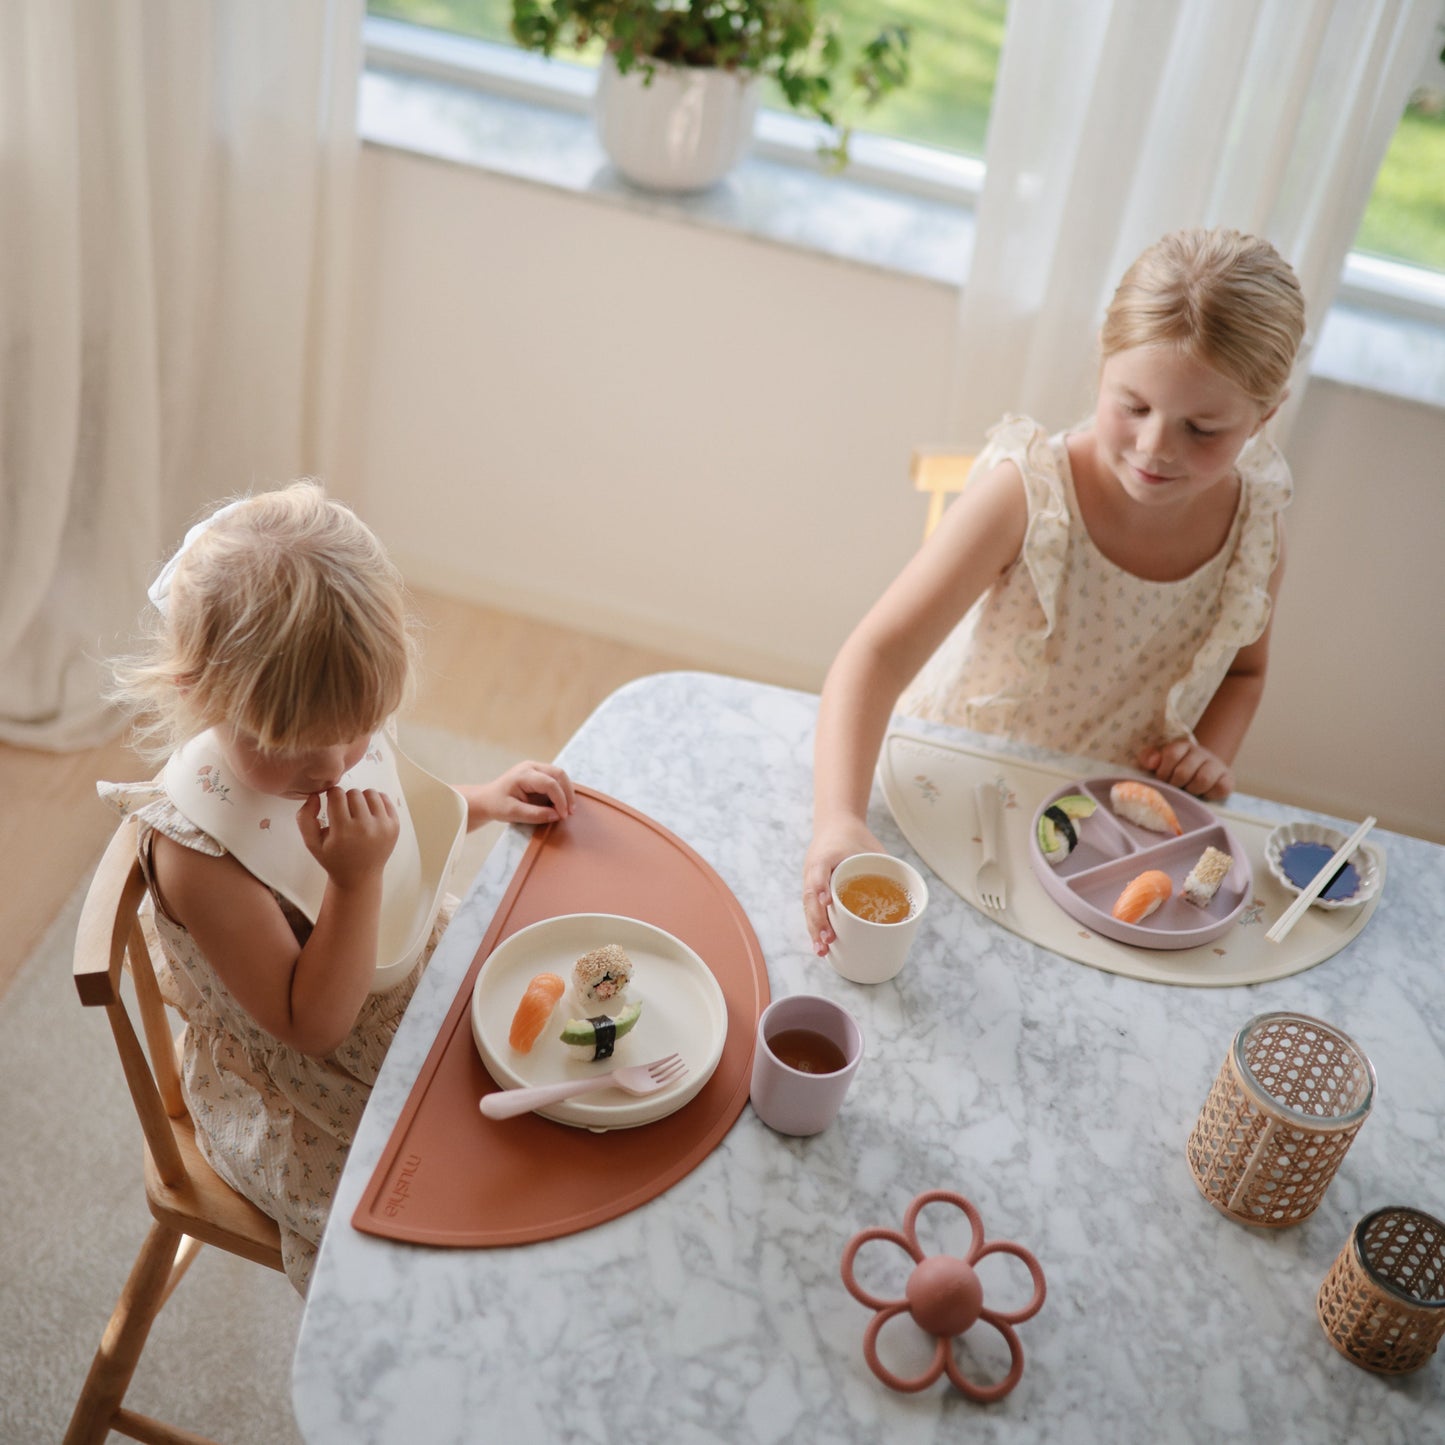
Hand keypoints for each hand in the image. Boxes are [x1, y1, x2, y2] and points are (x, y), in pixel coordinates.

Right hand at [296, 787, 399, 887]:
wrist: (359, 877)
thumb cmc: (333, 859)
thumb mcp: (311, 843)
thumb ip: (305, 818)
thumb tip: (315, 795)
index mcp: (343, 832)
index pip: (337, 795)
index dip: (331, 796)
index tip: (331, 805)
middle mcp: (366, 828)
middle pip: (354, 793)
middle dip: (346, 799)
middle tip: (343, 813)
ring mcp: (383, 826)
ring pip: (370, 793)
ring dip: (361, 799)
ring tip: (356, 812)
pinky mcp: (395, 826)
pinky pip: (384, 799)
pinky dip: (375, 802)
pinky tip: (368, 813)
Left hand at [461, 761, 575, 828]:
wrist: (486, 799)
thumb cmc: (497, 805)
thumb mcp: (513, 813)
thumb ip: (535, 814)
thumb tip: (556, 815)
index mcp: (524, 774)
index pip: (550, 784)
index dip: (560, 800)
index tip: (563, 816)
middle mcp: (531, 767)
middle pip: (559, 774)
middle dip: (568, 793)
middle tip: (570, 811)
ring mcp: (534, 767)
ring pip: (559, 774)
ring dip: (566, 791)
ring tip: (568, 808)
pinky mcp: (537, 773)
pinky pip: (555, 778)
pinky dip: (561, 790)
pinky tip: (562, 803)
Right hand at [803, 816, 883, 956]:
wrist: (835, 825)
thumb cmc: (854, 837)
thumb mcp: (871, 847)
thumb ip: (886, 867)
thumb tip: (911, 894)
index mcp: (825, 855)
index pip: (818, 871)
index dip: (820, 886)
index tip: (826, 901)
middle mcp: (813, 870)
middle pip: (810, 897)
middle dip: (818, 920)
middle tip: (828, 938)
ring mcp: (810, 881)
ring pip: (808, 908)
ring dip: (814, 930)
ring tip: (822, 950)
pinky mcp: (812, 890)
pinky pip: (811, 910)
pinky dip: (815, 928)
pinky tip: (821, 945)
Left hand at [1138, 740, 1233, 800]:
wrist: (1201, 774)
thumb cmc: (1175, 770)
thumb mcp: (1159, 762)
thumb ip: (1149, 758)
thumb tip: (1152, 763)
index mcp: (1183, 746)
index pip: (1172, 754)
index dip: (1164, 771)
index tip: (1163, 779)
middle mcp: (1201, 752)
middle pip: (1184, 771)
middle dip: (1175, 784)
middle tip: (1175, 787)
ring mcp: (1216, 765)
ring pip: (1202, 780)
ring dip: (1191, 790)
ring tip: (1188, 791)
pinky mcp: (1228, 779)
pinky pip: (1220, 788)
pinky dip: (1209, 795)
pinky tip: (1203, 794)